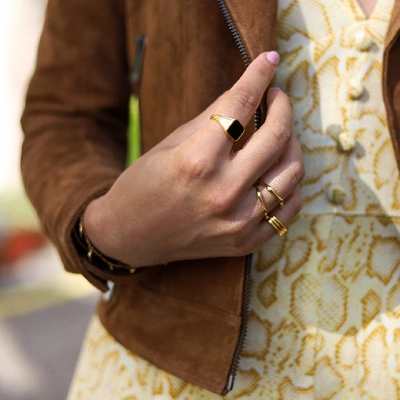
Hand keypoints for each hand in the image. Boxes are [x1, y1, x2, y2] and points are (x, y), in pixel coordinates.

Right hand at [84, 52, 303, 267]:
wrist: (130, 236)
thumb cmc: (143, 185)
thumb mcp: (170, 144)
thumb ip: (212, 117)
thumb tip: (245, 91)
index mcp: (197, 161)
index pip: (241, 105)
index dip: (258, 76)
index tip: (268, 61)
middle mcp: (223, 192)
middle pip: (277, 136)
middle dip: (282, 105)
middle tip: (275, 97)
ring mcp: (238, 222)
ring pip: (292, 171)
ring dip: (291, 142)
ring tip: (278, 134)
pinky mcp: (245, 242)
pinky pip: (289, 208)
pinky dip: (290, 183)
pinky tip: (278, 170)